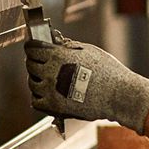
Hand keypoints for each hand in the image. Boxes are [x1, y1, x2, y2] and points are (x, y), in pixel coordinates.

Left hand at [25, 31, 148, 133]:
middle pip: (30, 65)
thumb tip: (56, 42)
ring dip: (38, 79)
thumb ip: (69, 47)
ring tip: (50, 78)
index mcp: (59, 56)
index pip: (33, 48)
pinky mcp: (54, 107)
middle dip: (36, 61)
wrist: (119, 95)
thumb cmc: (109, 72)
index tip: (34, 47)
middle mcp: (51, 72)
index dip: (33, 46)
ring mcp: (51, 91)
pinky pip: (36, 101)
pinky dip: (40, 96)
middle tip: (44, 62)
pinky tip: (50, 92)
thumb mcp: (90, 51)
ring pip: (32, 83)